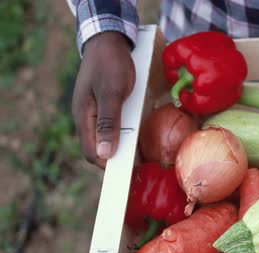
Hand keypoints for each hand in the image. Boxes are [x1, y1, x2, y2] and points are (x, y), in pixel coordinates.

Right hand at [72, 32, 135, 167]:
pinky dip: (127, 135)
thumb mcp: (112, 92)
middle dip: (118, 161)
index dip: (109, 167)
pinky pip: (115, 127)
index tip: (129, 175)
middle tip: (142, 168)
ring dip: (124, 149)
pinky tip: (142, 138)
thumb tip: (105, 154)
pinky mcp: (107, 106)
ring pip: (108, 139)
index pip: (92, 153)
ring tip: (145, 157)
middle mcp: (88, 118)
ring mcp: (96, 112)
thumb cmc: (111, 64)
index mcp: (84, 117)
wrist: (109, 39)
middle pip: (100, 149)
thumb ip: (109, 122)